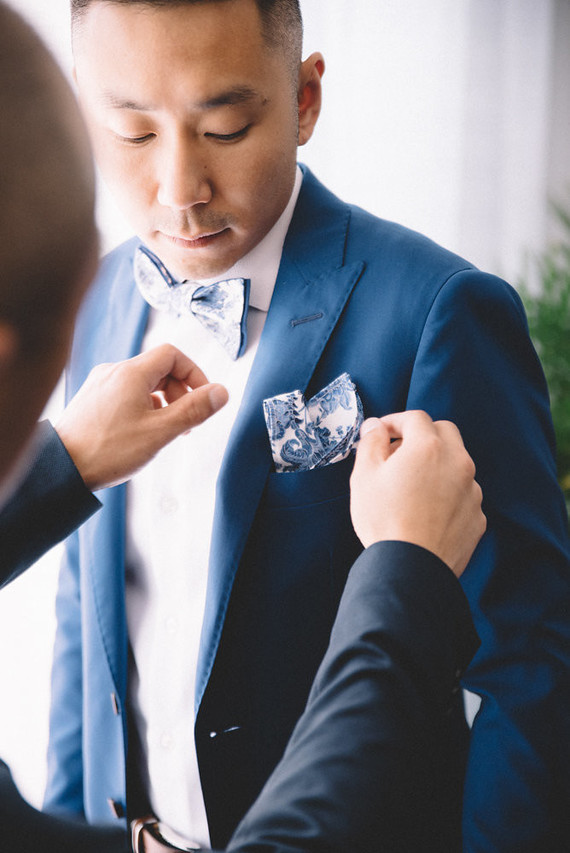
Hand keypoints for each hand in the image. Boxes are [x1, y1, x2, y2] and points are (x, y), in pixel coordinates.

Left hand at [56, 344, 227, 489]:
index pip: (173, 355)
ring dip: (162, 402)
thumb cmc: (106, 450)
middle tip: (186, 421)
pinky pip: (125, 394)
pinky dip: (141, 407)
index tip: (203, 397)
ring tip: (165, 431)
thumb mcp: (160, 432)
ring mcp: (99, 385)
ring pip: (141, 383)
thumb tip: (221, 392)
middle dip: (179, 392)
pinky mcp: (91, 400)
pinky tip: (141, 432)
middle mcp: (113, 372)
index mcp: (131, 373)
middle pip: (158, 368)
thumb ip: (193, 410)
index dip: (194, 373)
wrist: (61, 468)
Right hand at [350, 411, 485, 576]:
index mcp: (428, 447)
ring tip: (413, 485)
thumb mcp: (364, 476)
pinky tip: (428, 509)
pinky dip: (448, 493)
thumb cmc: (384, 520)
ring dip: (438, 464)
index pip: (416, 418)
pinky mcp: (477, 516)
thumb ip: (371, 442)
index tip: (381, 434)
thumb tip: (375, 427)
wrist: (411, 569)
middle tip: (399, 452)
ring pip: (457, 463)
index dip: (395, 421)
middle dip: (422, 435)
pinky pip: (463, 493)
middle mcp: (457, 462)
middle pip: (445, 432)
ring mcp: (471, 490)